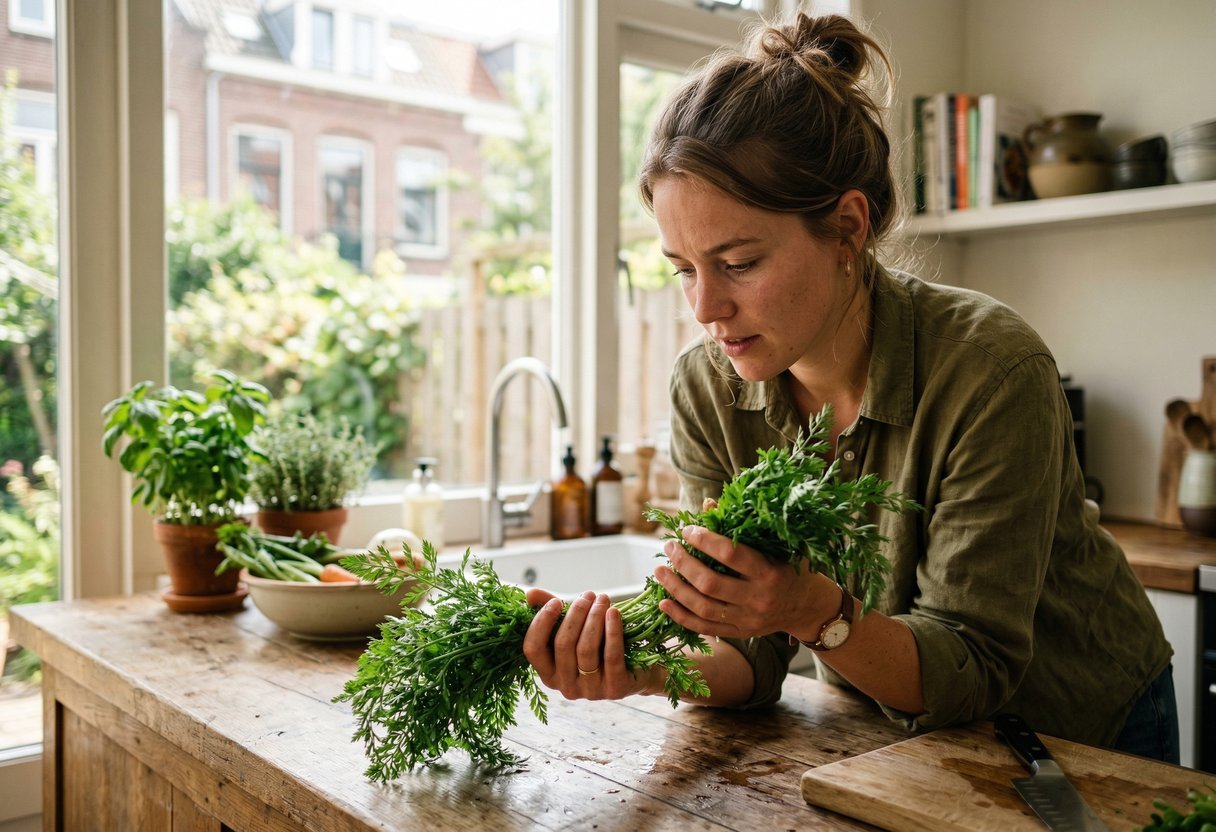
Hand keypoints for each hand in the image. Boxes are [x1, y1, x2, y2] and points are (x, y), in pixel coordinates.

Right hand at [522, 588, 661, 700]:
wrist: (639, 669)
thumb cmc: (598, 645)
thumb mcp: (573, 629)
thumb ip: (549, 612)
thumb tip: (530, 594)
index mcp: (549, 674)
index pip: (533, 649)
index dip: (541, 623)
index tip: (556, 601)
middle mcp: (566, 687)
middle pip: (562, 645)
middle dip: (575, 614)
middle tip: (588, 595)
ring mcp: (590, 691)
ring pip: (586, 649)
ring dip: (594, 618)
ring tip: (602, 599)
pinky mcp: (615, 689)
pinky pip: (611, 656)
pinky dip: (612, 631)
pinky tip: (614, 612)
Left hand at [654, 525, 834, 639]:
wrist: (807, 607)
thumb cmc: (790, 567)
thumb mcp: (775, 545)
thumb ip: (742, 527)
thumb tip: (708, 504)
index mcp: (769, 572)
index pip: (731, 555)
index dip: (705, 541)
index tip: (687, 530)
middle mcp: (758, 599)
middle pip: (711, 583)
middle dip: (684, 564)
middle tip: (669, 547)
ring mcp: (748, 620)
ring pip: (703, 608)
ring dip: (676, 589)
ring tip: (660, 571)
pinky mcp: (739, 633)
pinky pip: (704, 628)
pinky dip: (681, 616)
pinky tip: (664, 602)